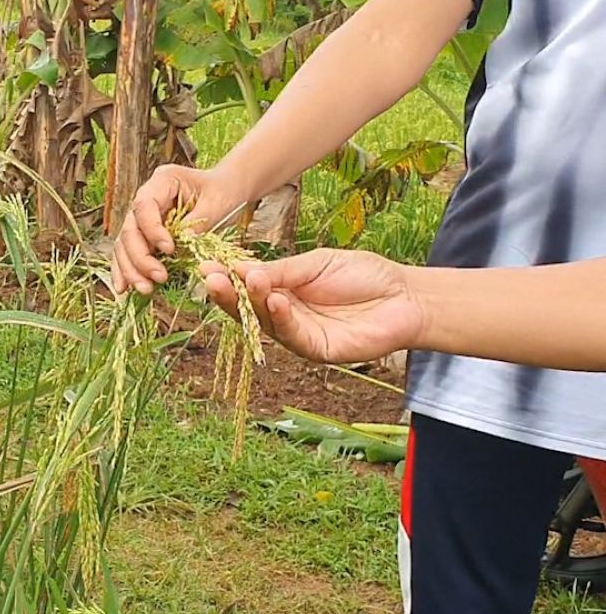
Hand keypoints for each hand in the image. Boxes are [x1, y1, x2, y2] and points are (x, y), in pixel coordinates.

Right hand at [111, 165, 247, 294]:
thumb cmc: (224, 191)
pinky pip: (129, 254)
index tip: (169, 250)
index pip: (144, 205)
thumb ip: (198, 221)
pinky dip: (126, 272)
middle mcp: (146, 199)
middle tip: (159, 277)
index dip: (152, 230)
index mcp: (162, 181)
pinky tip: (124, 289)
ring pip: (125, 245)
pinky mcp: (144, 236)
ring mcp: (142, 219)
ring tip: (145, 289)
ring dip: (132, 269)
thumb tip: (180, 244)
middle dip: (140, 257)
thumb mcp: (218, 201)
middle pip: (130, 229)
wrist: (226, 191)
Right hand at [201, 248, 425, 363]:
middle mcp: (285, 315)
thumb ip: (282, 270)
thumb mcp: (316, 264)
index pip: (246, 286)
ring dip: (251, 303)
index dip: (227, 277)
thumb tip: (241, 269)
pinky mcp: (316, 350)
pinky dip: (281, 318)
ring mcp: (299, 334)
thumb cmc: (364, 276)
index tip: (206, 265)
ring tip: (245, 281)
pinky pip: (292, 335)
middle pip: (246, 308)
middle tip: (210, 278)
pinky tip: (276, 301)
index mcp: (282, 291)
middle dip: (227, 294)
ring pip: (264, 323)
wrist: (406, 297)